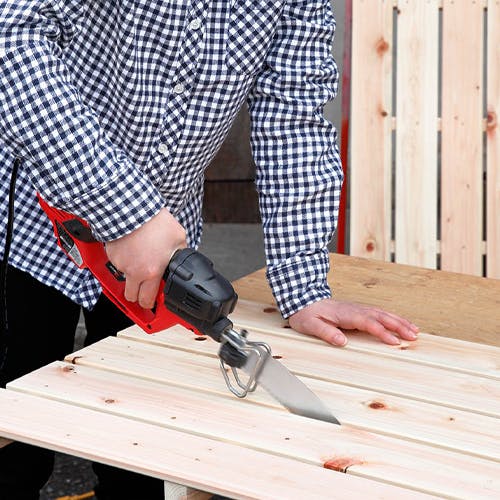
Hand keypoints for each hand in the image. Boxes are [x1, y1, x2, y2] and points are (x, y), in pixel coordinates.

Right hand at [105, 207, 186, 308]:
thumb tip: (183, 260)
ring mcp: (120, 264)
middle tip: (145, 288)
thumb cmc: (155, 221)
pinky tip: (132, 248)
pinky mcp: (111, 255)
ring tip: (141, 258)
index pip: (147, 300)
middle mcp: (134, 271)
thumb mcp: (178, 239)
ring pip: (124, 278)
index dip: (151, 304)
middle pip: (131, 297)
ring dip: (131, 274)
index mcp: (152, 272)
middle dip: (138, 295)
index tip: (153, 302)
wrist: (132, 208)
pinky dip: (124, 259)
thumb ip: (180, 254)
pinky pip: (117, 263)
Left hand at [288, 298, 418, 345]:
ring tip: (415, 331)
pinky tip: (401, 323)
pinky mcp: (358, 310)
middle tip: (413, 337)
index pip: (367, 323)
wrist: (303, 300)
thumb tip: (341, 341)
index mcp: (345, 314)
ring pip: (382, 313)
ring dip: (399, 321)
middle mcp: (354, 309)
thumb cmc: (306, 314)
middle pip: (380, 316)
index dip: (382, 332)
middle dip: (398, 326)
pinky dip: (392, 318)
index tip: (394, 341)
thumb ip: (325, 332)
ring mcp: (357, 308)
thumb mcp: (310, 325)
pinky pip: (379, 313)